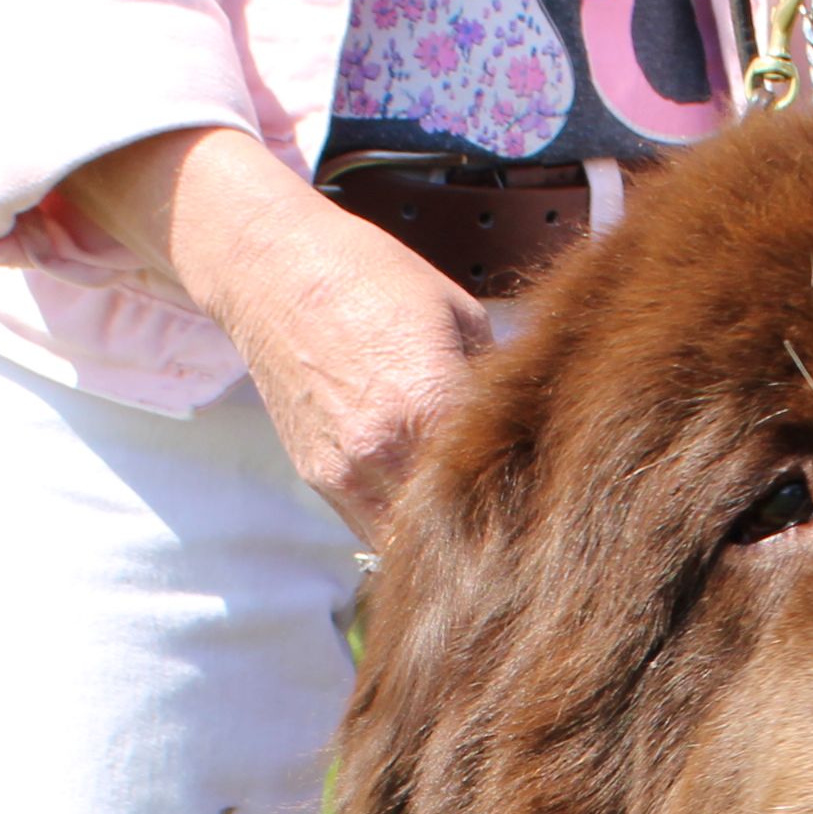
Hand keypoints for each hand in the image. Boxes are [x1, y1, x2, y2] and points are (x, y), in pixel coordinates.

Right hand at [63, 126, 491, 539]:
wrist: (273, 272)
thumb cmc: (373, 278)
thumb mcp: (459, 313)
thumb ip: (494, 382)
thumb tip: (531, 425)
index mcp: (428, 403)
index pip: (493, 480)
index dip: (522, 487)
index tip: (539, 484)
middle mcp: (382, 449)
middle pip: (454, 524)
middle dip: (484, 522)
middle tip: (511, 512)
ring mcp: (344, 471)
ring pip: (407, 541)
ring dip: (438, 533)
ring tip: (466, 513)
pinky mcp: (317, 477)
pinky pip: (369, 527)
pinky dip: (398, 525)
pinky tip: (421, 497)